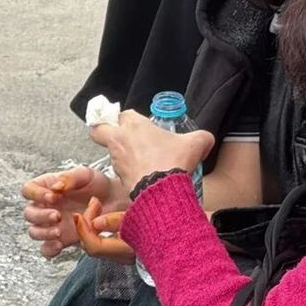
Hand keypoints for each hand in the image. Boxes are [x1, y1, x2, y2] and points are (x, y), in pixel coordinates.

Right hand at [21, 167, 128, 258]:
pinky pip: (46, 249)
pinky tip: (59, 244)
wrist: (114, 200)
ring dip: (44, 233)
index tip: (52, 197)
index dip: (36, 194)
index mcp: (47, 187)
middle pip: (29, 213)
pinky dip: (49, 249)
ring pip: (34, 232)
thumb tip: (55, 187)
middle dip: (41, 216)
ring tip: (59, 231)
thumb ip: (69, 178)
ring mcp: (51, 224)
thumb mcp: (85, 174)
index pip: (29, 190)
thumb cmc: (97, 184)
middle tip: (57, 215)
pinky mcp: (61, 239)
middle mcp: (45, 206)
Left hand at [88, 110, 214, 195]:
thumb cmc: (174, 162)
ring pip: (111, 152)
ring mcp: (116, 161)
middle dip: (103, 130)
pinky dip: (128, 172)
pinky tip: (144, 176)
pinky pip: (119, 171)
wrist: (162, 191)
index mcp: (134, 126)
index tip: (140, 126)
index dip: (131, 119)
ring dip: (121, 154)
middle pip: (98, 130)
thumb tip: (206, 140)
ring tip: (140, 161)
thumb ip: (201, 138)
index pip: (123, 114)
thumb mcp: (196, 143)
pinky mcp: (118, 178)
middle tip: (118, 136)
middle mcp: (120, 140)